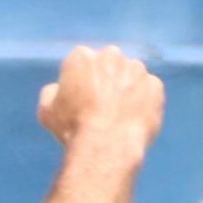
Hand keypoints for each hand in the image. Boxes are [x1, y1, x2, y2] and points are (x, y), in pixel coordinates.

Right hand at [39, 45, 163, 159]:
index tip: (80, 101)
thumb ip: (52, 92)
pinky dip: (144, 102)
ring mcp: (137, 69)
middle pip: (108, 65)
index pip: (81, 64)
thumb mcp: (46, 111)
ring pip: (131, 76)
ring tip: (118, 117)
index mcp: (82, 57)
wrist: (106, 147)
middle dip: (106, 81)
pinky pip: (149, 92)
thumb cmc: (73, 128)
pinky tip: (133, 120)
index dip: (80, 83)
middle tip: (101, 108)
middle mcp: (111, 55)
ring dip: (126, 90)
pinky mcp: (155, 86)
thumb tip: (58, 89)